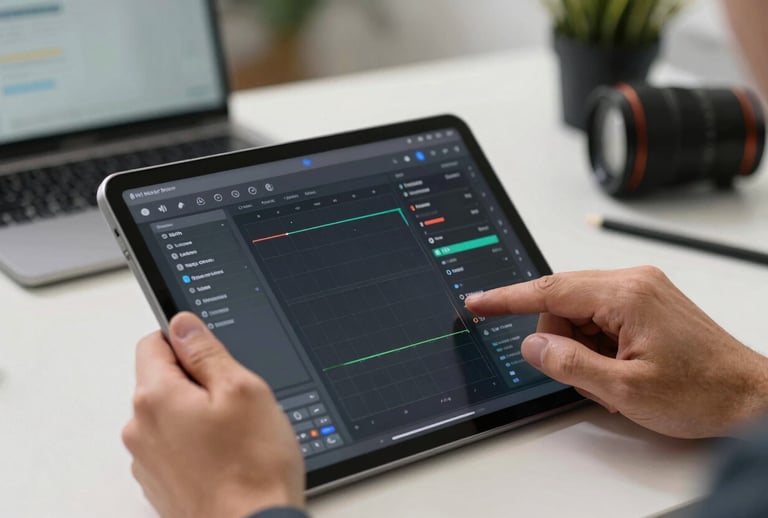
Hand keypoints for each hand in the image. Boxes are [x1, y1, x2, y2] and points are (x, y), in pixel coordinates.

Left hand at [122, 312, 304, 517]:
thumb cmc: (252, 469)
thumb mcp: (242, 389)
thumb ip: (207, 351)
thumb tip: (184, 324)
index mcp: (155, 398)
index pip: (153, 342)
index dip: (187, 341)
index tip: (212, 355)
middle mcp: (140, 428)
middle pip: (162, 380)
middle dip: (198, 382)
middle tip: (236, 401)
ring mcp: (147, 460)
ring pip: (171, 414)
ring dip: (198, 414)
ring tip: (235, 435)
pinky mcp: (160, 483)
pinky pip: (174, 446)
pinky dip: (196, 444)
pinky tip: (227, 457)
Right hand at [465, 266, 767, 438]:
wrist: (750, 395)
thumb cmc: (702, 392)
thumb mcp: (625, 390)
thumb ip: (569, 364)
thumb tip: (532, 345)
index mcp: (626, 295)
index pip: (549, 291)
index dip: (507, 299)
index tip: (479, 303)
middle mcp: (633, 281)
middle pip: (562, 301)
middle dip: (560, 339)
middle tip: (584, 374)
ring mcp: (642, 288)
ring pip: (579, 310)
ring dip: (581, 344)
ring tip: (613, 374)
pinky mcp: (647, 300)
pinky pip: (599, 314)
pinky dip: (597, 341)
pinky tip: (619, 365)